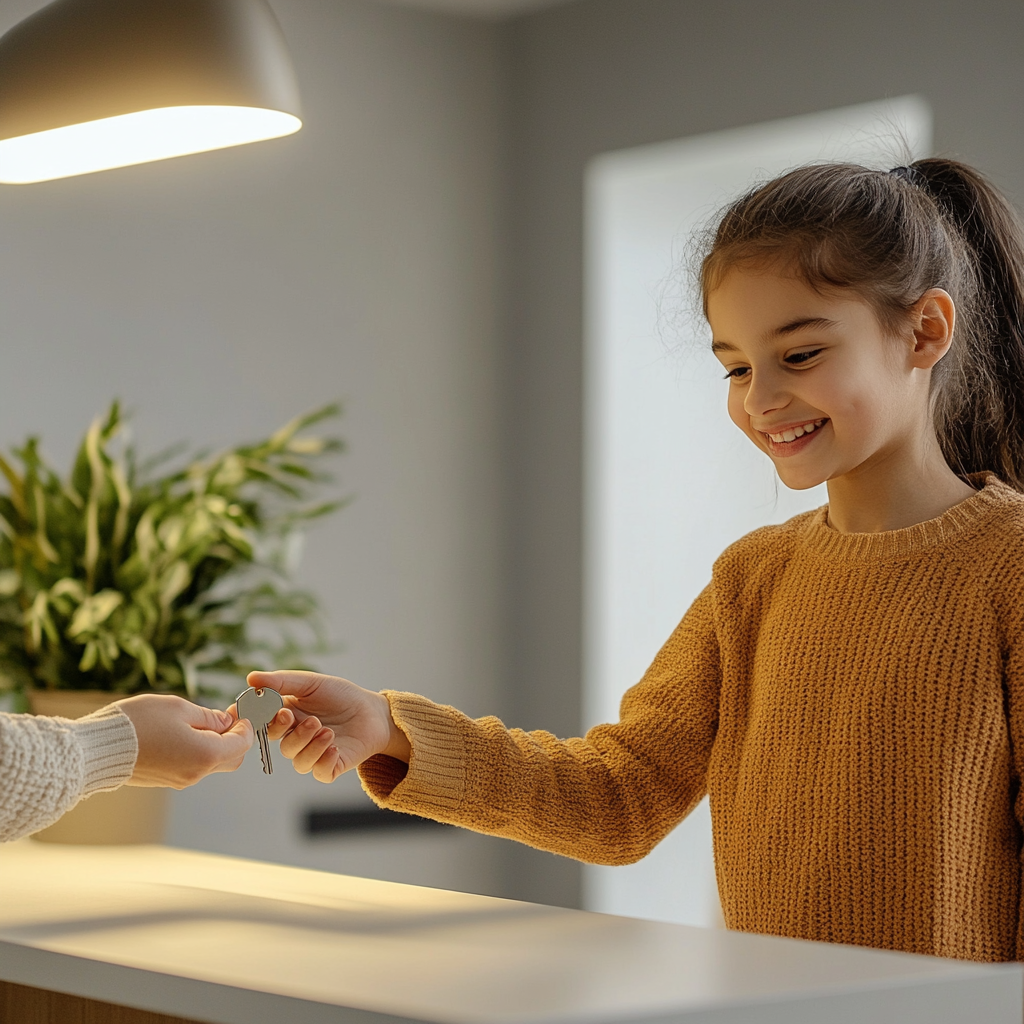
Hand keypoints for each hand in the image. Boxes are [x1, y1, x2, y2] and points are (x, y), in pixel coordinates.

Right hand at [115, 694, 252, 788]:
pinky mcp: (166, 780)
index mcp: (206, 755)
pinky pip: (194, 766)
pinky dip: (199, 751)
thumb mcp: (179, 709)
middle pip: (232, 758)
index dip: (245, 725)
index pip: (243, 743)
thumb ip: (208, 717)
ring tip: (201, 721)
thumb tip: (226, 722)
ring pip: (213, 763)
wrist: (97, 750)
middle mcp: (197, 773)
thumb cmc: (138, 724)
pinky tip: (185, 733)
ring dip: (216, 744)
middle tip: (224, 715)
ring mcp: (181, 780)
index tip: (238, 709)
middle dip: (235, 737)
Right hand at [239, 671, 409, 783]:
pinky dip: (324, 761)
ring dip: (311, 746)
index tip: (275, 713)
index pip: (266, 725)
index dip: (265, 723)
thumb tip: (250, 678)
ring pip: (299, 760)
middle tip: (312, 720)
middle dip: (294, 734)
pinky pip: (319, 772)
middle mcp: (298, 738)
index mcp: (288, 717)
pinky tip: (334, 747)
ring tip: (328, 731)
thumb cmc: (341, 695)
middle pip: (282, 745)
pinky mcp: (331, 766)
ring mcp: (314, 753)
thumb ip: (282, 681)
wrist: (373, 711)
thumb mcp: (312, 683)